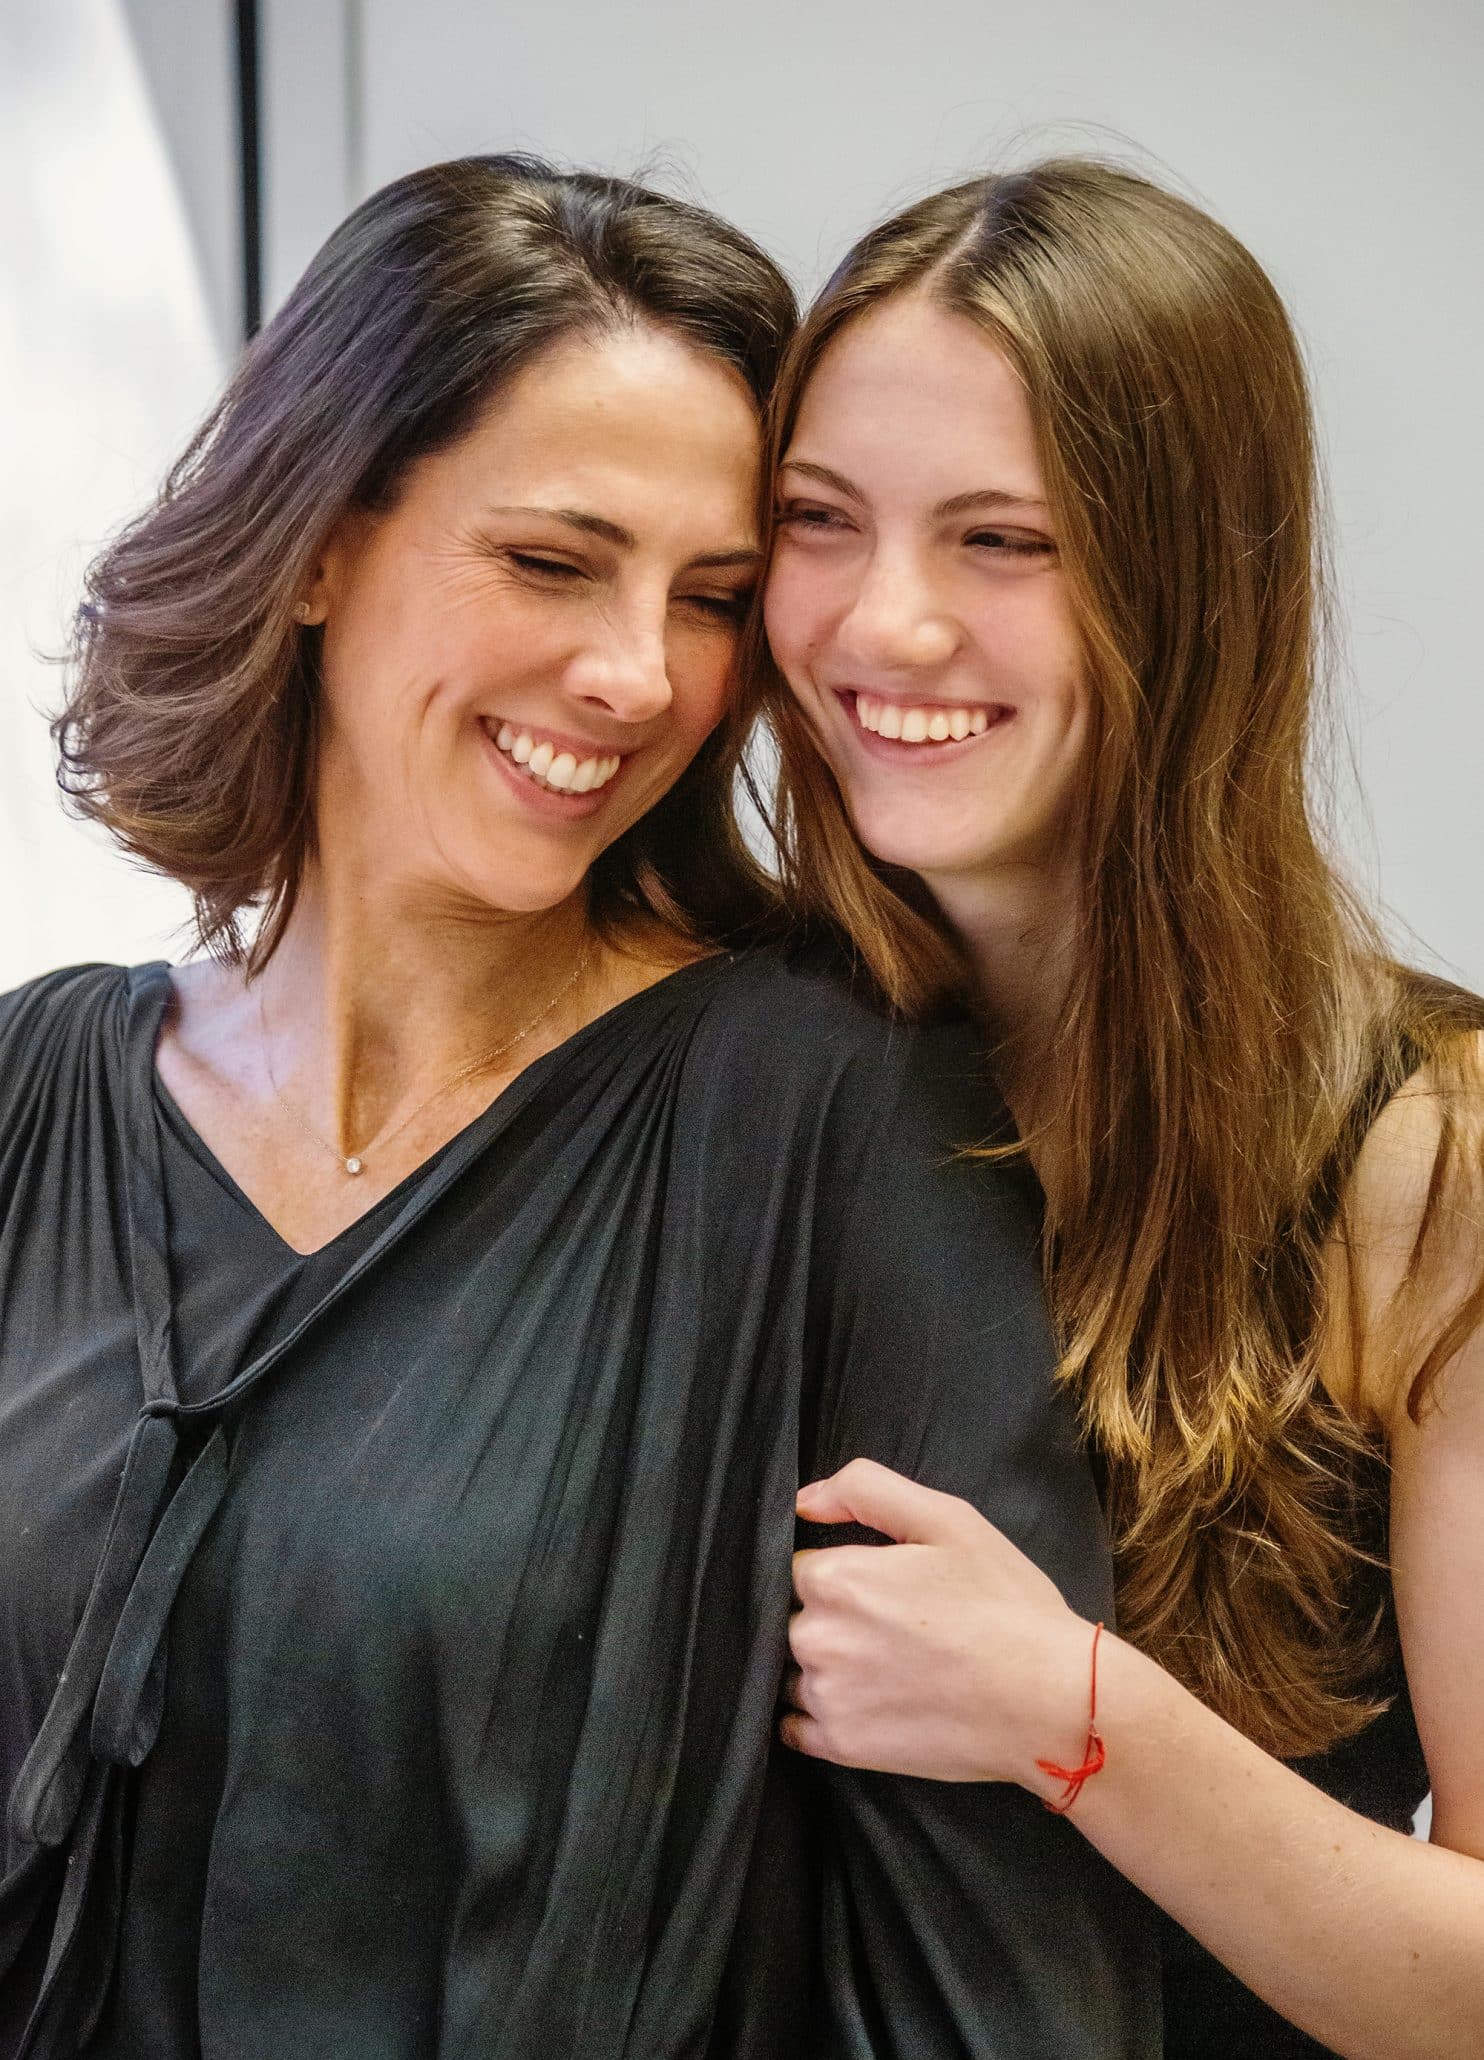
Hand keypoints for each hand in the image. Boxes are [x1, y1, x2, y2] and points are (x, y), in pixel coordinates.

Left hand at [781, 1457, 1096, 1788]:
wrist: (1048, 1700)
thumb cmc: (1004, 1604)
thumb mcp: (948, 1519)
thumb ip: (865, 1489)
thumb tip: (803, 1501)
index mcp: (835, 1578)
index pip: (799, 1566)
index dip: (838, 1572)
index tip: (876, 1587)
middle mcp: (816, 1638)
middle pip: (793, 1618)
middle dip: (830, 1618)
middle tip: (889, 1628)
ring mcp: (826, 1697)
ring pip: (793, 1670)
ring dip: (823, 1666)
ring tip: (882, 1668)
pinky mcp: (841, 1747)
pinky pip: (795, 1726)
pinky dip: (818, 1714)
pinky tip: (862, 1703)